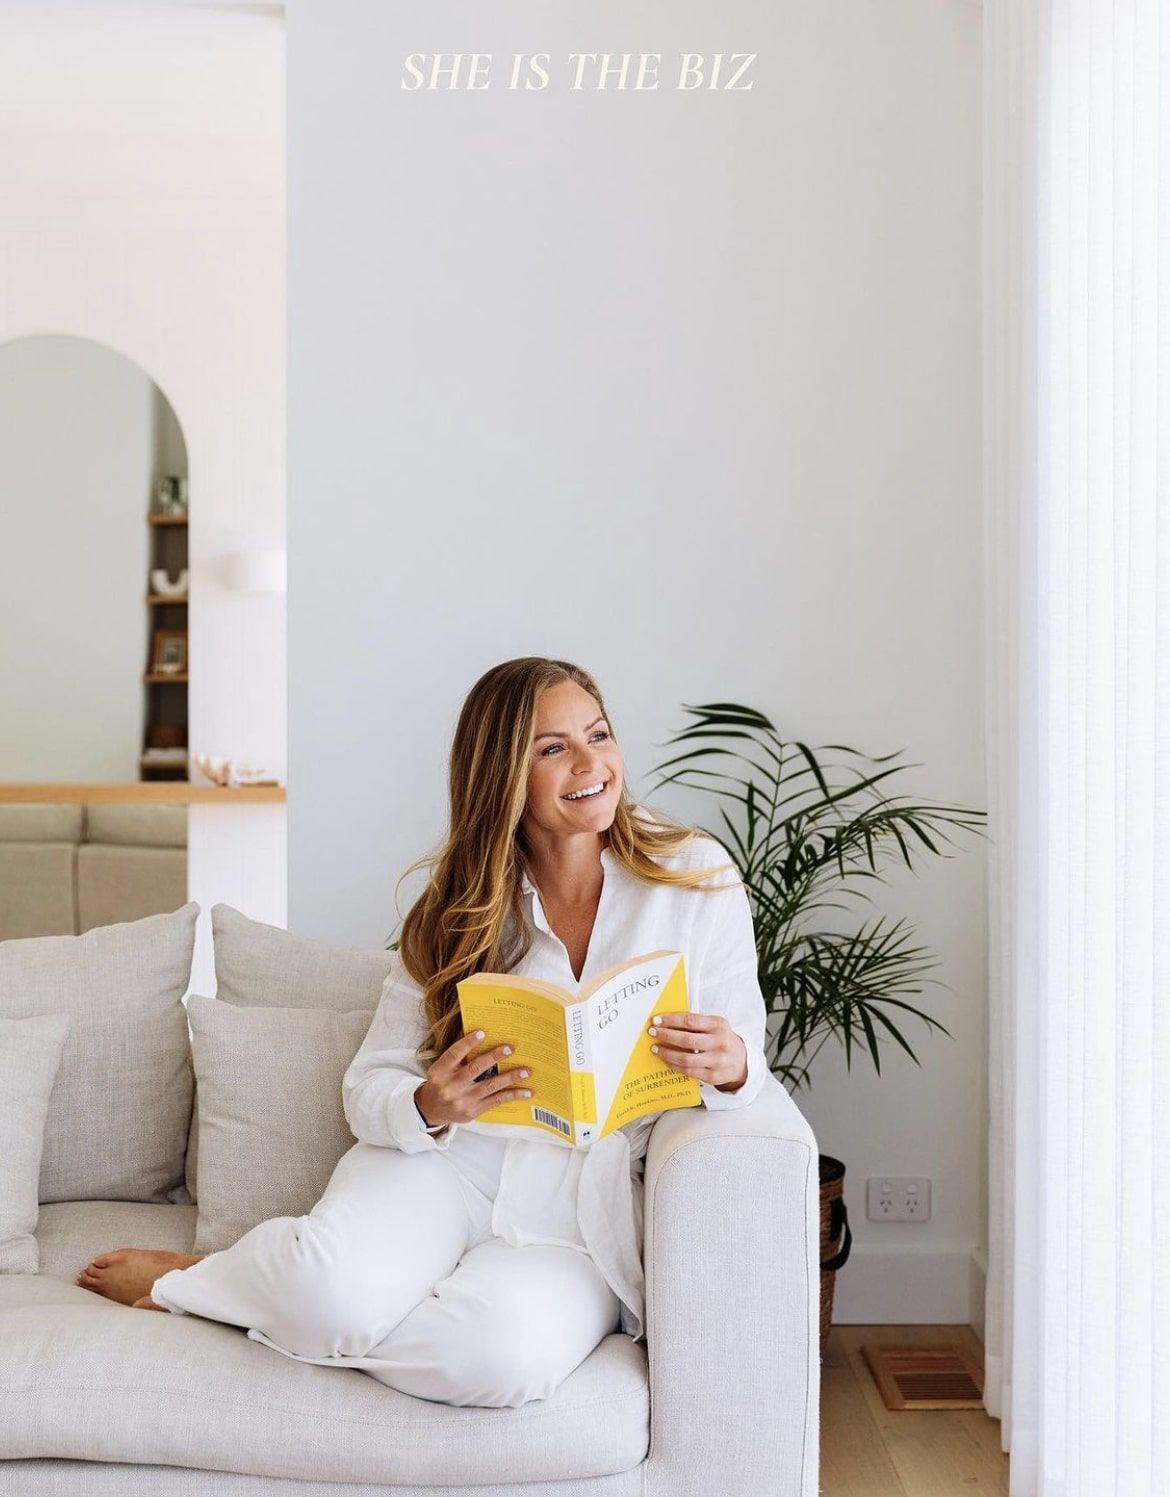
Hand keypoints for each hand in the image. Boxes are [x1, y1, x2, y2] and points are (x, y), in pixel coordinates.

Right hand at [415, 1028, 533, 1126]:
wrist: (432, 1110)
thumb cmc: (441, 1083)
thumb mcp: (441, 1068)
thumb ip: (457, 1055)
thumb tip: (480, 1034)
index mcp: (440, 1072)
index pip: (454, 1054)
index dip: (468, 1043)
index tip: (482, 1032)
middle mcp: (451, 1086)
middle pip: (475, 1069)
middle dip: (493, 1057)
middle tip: (510, 1048)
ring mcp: (463, 1100)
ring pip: (490, 1086)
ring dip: (510, 1077)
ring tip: (526, 1070)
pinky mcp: (473, 1111)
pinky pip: (496, 1101)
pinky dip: (512, 1095)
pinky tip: (526, 1091)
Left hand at [647, 1011, 748, 1090]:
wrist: (741, 1060)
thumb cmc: (721, 1039)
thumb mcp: (715, 1025)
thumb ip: (697, 1023)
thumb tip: (667, 1021)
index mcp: (718, 1025)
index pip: (691, 1021)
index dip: (671, 1020)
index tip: (656, 1020)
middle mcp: (720, 1042)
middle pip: (687, 1040)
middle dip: (666, 1035)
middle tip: (653, 1033)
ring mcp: (718, 1061)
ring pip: (687, 1058)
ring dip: (667, 1053)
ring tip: (656, 1048)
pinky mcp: (714, 1076)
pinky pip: (689, 1071)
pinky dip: (675, 1066)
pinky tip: (667, 1061)